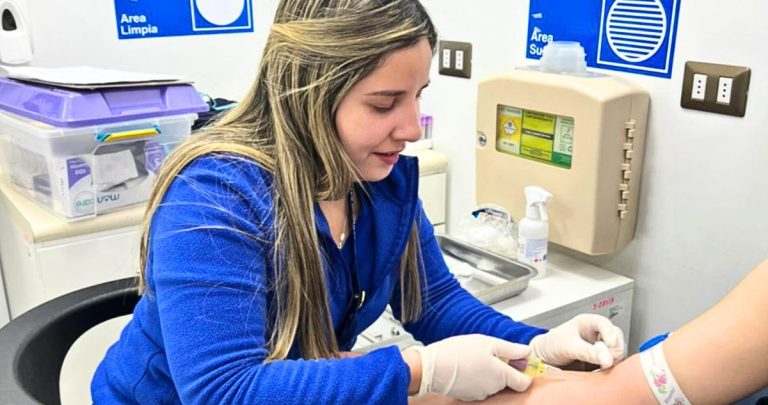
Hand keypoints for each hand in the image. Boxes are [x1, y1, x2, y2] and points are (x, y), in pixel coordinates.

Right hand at [409, 334, 532, 400]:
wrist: (430, 368)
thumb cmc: (456, 353)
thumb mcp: (486, 342)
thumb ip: (510, 349)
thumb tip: (526, 351)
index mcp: (501, 375)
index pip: (525, 382)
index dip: (525, 371)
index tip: (520, 361)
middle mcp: (493, 388)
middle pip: (508, 381)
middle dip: (504, 368)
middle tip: (492, 353)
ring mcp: (481, 394)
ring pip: (493, 384)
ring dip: (489, 372)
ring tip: (476, 358)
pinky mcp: (469, 396)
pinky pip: (480, 386)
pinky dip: (478, 378)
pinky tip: (468, 367)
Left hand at [529, 314, 625, 368]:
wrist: (544, 359)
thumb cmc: (552, 345)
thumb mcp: (568, 346)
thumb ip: (587, 352)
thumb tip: (606, 359)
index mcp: (587, 323)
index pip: (605, 323)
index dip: (610, 333)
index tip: (610, 344)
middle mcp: (597, 333)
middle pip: (616, 338)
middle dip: (613, 350)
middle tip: (603, 360)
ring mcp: (601, 347)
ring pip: (617, 352)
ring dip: (612, 361)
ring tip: (599, 366)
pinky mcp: (601, 360)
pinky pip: (613, 364)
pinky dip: (609, 369)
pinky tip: (599, 370)